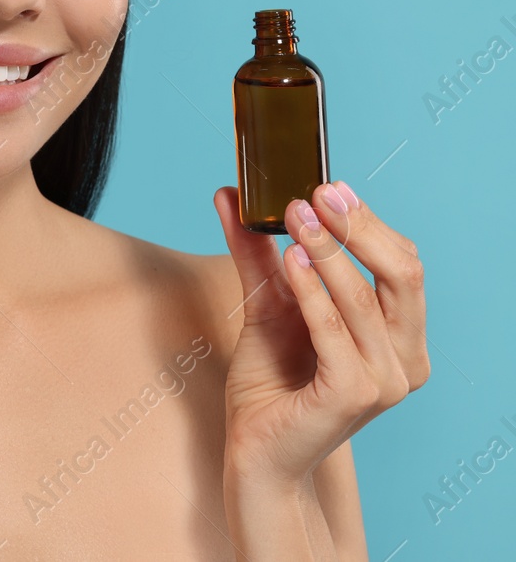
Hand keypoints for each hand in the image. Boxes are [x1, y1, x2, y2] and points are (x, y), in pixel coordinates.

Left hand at [212, 180, 429, 486]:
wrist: (255, 450)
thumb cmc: (270, 382)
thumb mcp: (267, 304)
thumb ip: (257, 254)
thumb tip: (231, 196)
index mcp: (400, 337)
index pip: (403, 266)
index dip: (368, 223)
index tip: (327, 187)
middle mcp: (406, 359)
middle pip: (401, 274)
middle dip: (357, 227)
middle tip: (315, 193)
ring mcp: (385, 380)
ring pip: (364, 297)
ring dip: (327, 251)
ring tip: (294, 217)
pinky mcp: (354, 395)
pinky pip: (336, 331)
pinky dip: (313, 292)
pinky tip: (290, 261)